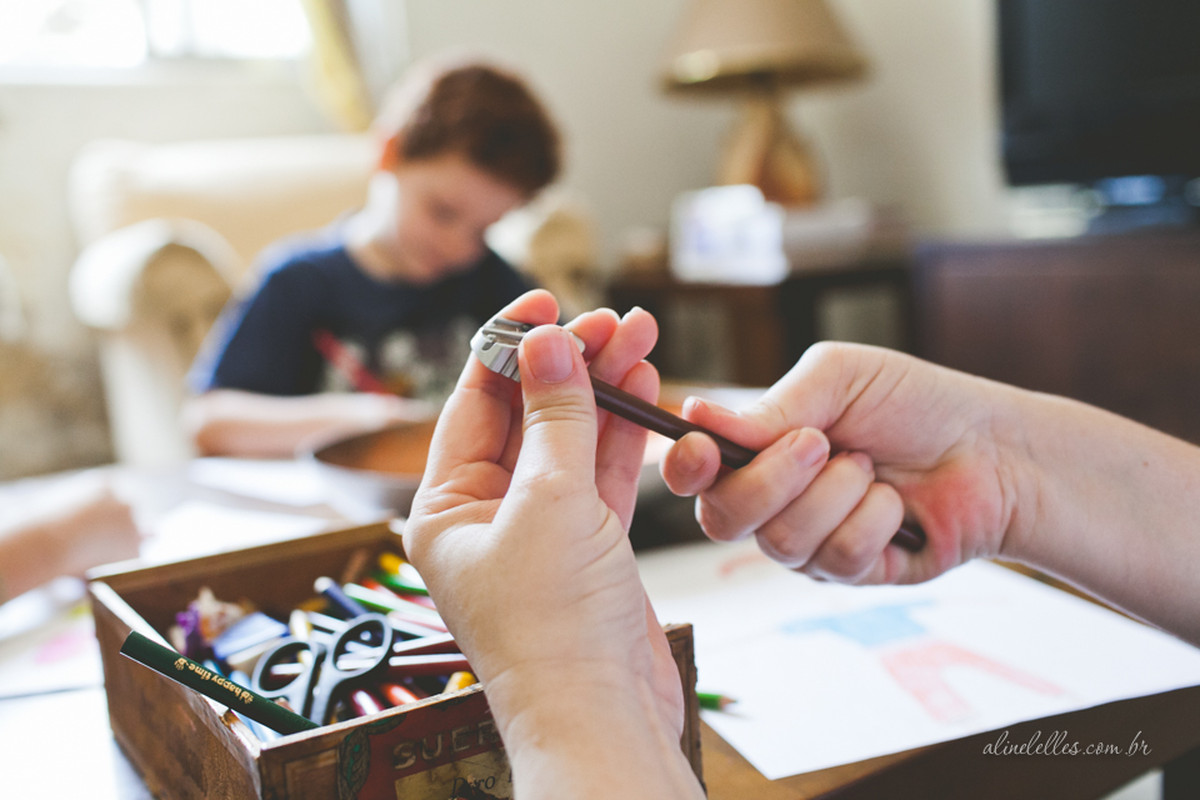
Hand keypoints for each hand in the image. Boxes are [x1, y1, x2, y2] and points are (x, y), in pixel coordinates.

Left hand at [403, 290, 685, 748]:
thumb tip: (547, 343)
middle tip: (613, 320)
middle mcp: (485, 516)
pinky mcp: (586, 550)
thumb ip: (554, 418)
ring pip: (569, 442)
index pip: (473, 402)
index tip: (546, 300)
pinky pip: (598, 476)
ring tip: (639, 339)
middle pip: (526, 416)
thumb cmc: (554, 628)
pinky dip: (621, 436)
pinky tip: (644, 393)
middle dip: (570, 364)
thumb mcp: (549, 503)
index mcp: (444, 507)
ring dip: (603, 391)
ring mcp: (538, 533)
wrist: (603, 715)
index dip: (510, 345)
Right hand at [662, 342, 1025, 584]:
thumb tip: (696, 418)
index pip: (693, 472)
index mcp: (757, 450)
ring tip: (871, 467)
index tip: (703, 450)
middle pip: (722, 518)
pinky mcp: (851, 574)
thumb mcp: (838, 379)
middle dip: (772, 479)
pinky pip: (837, 560)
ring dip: (835, 494)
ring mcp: (809, 543)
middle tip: (822, 443)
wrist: (990, 448)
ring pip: (781, 542)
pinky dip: (872, 522)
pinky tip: (895, 504)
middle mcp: (771, 501)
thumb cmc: (913, 402)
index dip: (685, 467)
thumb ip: (770, 406)